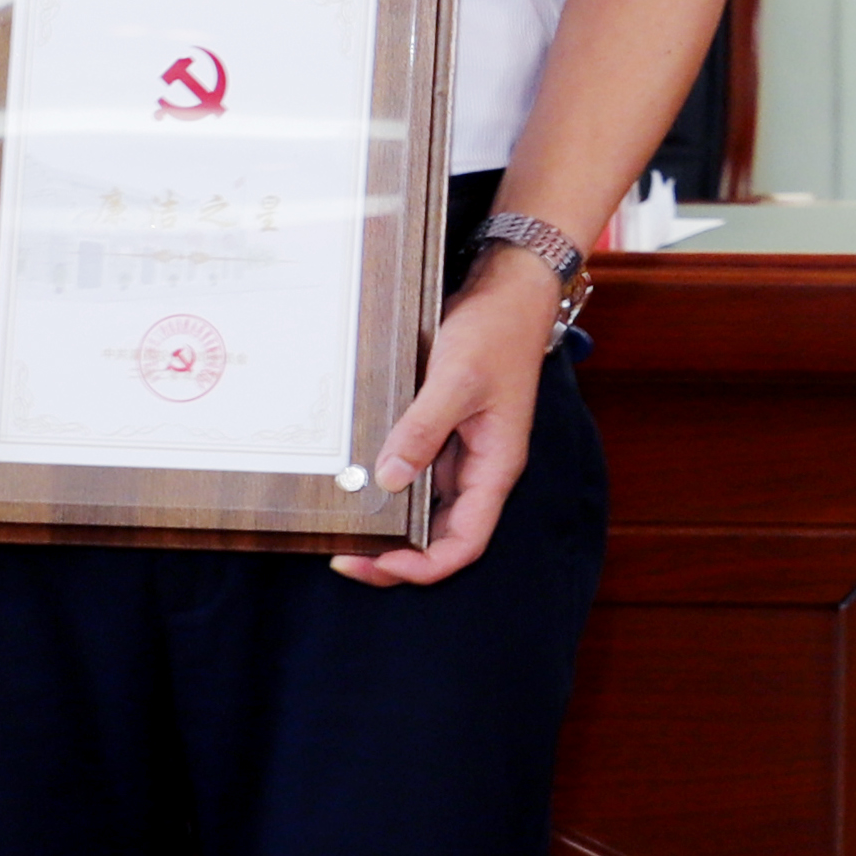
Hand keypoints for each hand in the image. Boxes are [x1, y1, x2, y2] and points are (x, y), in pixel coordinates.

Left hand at [337, 263, 557, 584]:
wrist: (509, 290)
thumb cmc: (497, 332)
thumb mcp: (457, 379)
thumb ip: (423, 429)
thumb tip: (389, 478)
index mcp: (495, 466)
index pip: (464, 543)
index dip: (423, 565)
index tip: (380, 562)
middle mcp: (480, 468)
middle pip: (441, 537)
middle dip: (396, 556)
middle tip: (346, 557)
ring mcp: (462, 452)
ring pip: (427, 511)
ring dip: (391, 526)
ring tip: (346, 529)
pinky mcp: (445, 433)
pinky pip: (416, 475)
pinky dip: (389, 488)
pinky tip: (359, 483)